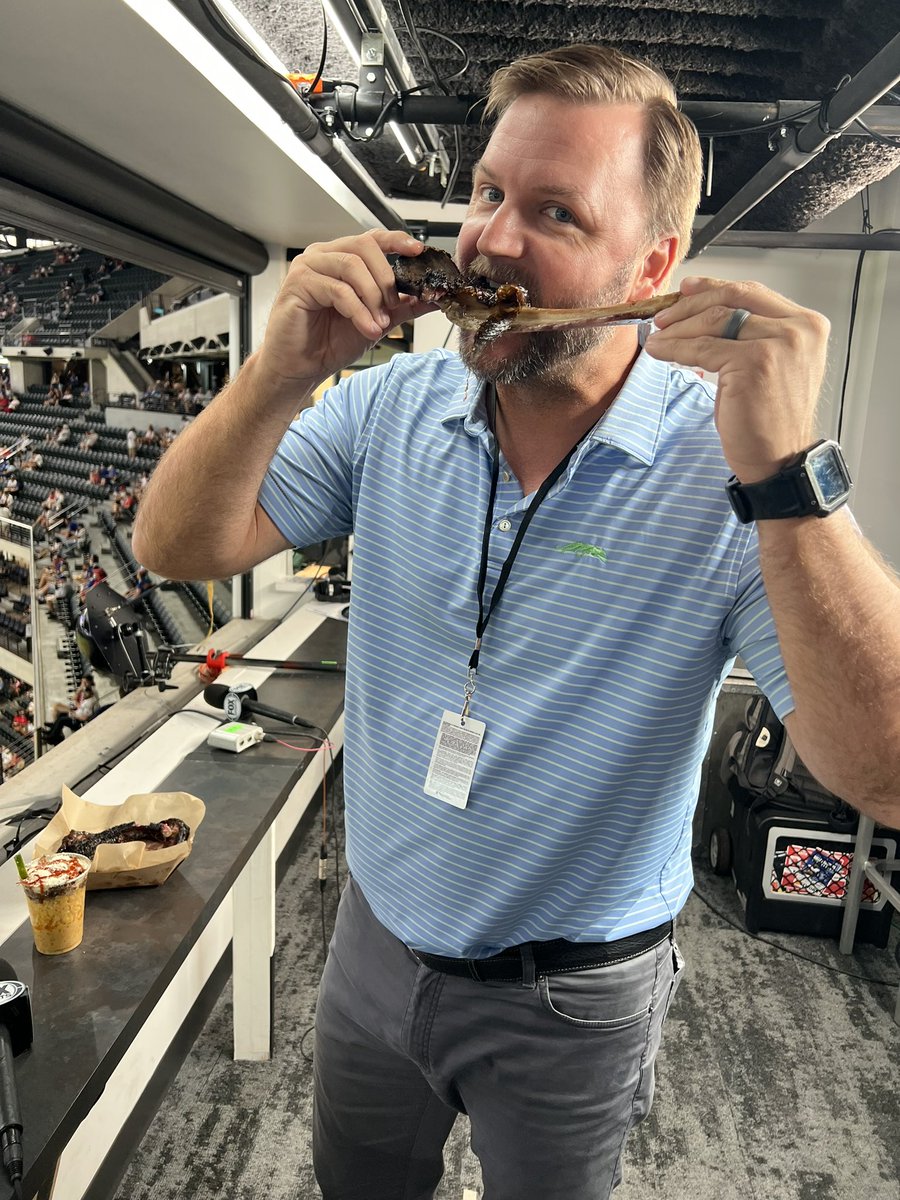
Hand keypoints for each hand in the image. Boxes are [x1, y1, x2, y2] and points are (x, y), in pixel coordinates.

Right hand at [256, 229, 435, 392]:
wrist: (300, 367)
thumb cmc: (328, 342)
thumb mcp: (377, 321)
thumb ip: (403, 307)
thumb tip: (435, 298)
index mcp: (342, 258)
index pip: (372, 239)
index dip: (397, 241)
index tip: (419, 251)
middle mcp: (324, 256)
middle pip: (365, 247)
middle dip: (386, 278)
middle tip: (393, 306)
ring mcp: (309, 266)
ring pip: (352, 266)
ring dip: (373, 297)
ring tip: (379, 324)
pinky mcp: (298, 283)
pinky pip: (337, 289)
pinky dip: (358, 311)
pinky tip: (367, 328)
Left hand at [644, 276, 830, 482]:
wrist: (779, 458)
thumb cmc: (769, 417)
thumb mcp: (769, 364)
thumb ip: (752, 333)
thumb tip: (707, 310)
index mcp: (807, 324)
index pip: (752, 293)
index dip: (715, 287)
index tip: (687, 289)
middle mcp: (799, 328)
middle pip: (734, 299)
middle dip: (692, 305)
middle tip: (664, 316)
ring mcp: (779, 343)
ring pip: (715, 320)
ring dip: (679, 327)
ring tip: (659, 336)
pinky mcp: (755, 362)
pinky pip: (703, 348)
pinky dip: (676, 348)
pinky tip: (660, 351)